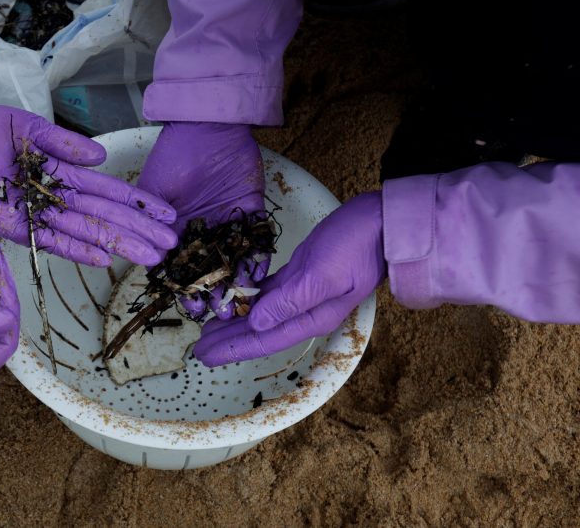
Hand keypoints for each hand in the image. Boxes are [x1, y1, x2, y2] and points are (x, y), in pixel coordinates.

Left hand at [0, 105, 176, 266]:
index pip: (106, 189)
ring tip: (149, 256)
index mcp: (59, 170)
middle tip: (170, 245)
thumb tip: (102, 157)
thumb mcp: (27, 127)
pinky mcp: (10, 226)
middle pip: (102, 215)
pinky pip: (47, 240)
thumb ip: (61, 143)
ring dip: (116, 244)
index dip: (136, 202)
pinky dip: (74, 249)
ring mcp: (33, 213)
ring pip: (83, 231)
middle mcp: (51, 196)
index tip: (167, 214)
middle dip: (136, 230)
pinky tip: (102, 257)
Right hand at [138, 122, 267, 317]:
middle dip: (214, 293)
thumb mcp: (153, 191)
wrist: (207, 125)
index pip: (179, 268)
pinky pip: (257, 241)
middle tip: (221, 313)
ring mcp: (228, 223)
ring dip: (237, 282)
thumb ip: (150, 222)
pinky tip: (260, 277)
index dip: (185, 288)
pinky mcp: (251, 213)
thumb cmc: (174, 154)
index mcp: (175, 228)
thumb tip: (149, 259)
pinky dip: (259, 258)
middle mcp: (202, 231)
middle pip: (209, 270)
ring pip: (234, 261)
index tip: (190, 306)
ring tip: (242, 304)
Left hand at [193, 192, 384, 366]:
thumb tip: (257, 323)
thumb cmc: (356, 246)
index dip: (232, 349)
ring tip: (209, 328)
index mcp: (311, 317)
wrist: (383, 223)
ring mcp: (303, 292)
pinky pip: (268, 292)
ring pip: (260, 312)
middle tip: (197, 348)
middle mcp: (305, 310)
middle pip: (258, 330)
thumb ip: (290, 301)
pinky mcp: (301, 273)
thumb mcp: (321, 274)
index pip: (263, 339)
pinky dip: (249, 297)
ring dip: (235, 320)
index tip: (204, 356)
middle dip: (228, 340)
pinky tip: (235, 299)